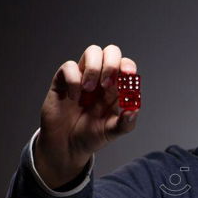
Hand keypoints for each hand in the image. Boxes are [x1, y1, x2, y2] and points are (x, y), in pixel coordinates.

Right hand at [35, 44, 139, 188]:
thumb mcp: (113, 132)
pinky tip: (73, 97)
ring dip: (94, 68)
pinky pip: (69, 66)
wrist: (67, 146)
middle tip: (107, 83)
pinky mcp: (63, 80)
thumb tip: (134, 110)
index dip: (128, 67)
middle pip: (111, 52)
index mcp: (117, 88)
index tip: (128, 75)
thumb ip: (126, 123)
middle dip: (112, 63)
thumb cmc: (91, 135)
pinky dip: (73, 80)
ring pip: (92, 51)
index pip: (126, 66)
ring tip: (90, 89)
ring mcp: (83, 77)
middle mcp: (102, 78)